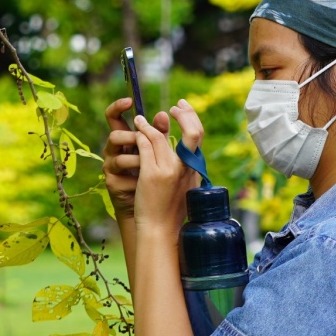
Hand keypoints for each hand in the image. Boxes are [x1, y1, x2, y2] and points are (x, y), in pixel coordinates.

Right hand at [102, 98, 170, 219]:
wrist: (148, 207)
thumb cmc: (153, 175)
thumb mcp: (158, 152)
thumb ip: (160, 133)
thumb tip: (163, 114)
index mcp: (125, 138)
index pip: (114, 117)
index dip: (117, 107)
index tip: (129, 100)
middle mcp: (115, 150)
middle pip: (114, 134)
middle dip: (132, 138)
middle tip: (144, 144)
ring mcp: (111, 167)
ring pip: (119, 157)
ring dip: (138, 161)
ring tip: (150, 168)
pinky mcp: (112, 184)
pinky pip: (123, 177)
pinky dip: (138, 181)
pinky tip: (145, 186)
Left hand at [131, 99, 203, 231]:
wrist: (161, 228)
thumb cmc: (171, 208)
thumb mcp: (183, 183)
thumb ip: (182, 162)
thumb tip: (181, 145)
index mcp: (194, 169)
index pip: (198, 136)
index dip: (192, 117)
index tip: (183, 108)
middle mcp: (185, 168)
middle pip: (191, 132)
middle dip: (183, 115)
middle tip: (174, 106)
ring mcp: (169, 170)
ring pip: (160, 137)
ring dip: (149, 125)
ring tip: (141, 119)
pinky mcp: (152, 174)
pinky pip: (145, 146)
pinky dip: (140, 135)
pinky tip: (136, 131)